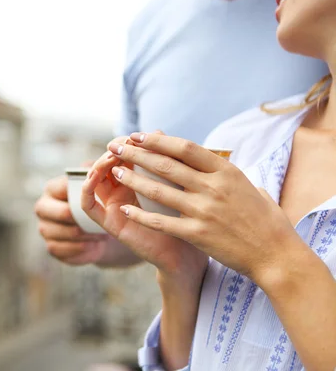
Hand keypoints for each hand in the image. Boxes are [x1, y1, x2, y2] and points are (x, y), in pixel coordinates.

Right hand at [34, 173, 108, 265]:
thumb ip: (98, 169)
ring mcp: (45, 229)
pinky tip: (93, 244)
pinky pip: (68, 250)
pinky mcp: (52, 248)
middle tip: (103, 220)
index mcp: (52, 189)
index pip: (66, 188)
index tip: (107, 193)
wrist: (96, 233)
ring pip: (69, 233)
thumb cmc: (97, 202)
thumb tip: (106, 157)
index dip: (86, 190)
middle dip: (85, 218)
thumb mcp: (98, 182)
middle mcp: (43, 207)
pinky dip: (84, 248)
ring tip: (102, 233)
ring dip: (88, 234)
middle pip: (64, 213)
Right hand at [81, 138, 207, 281]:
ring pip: (93, 181)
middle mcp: (122, 193)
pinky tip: (93, 177)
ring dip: (96, 166)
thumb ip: (167, 159)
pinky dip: (86, 190)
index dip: (125, 144)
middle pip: (106, 165)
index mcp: (137, 181)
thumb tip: (157, 129)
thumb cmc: (187, 218)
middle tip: (119, 143)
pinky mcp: (109, 224)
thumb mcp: (176, 183)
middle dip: (111, 152)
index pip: (123, 155)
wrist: (188, 254)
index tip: (135, 135)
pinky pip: (88, 206)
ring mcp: (113, 207)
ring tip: (109, 157)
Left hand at [109, 132, 300, 283]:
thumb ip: (224, 172)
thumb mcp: (249, 185)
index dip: (159, 140)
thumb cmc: (265, 220)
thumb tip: (204, 157)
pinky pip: (161, 222)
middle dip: (137, 154)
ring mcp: (204, 211)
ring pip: (159, 190)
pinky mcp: (197, 235)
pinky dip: (141, 215)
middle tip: (116, 146)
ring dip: (133, 179)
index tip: (139, 135)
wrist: (276, 255)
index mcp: (226, 171)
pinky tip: (124, 209)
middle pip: (166, 165)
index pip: (185, 148)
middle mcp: (213, 187)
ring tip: (115, 171)